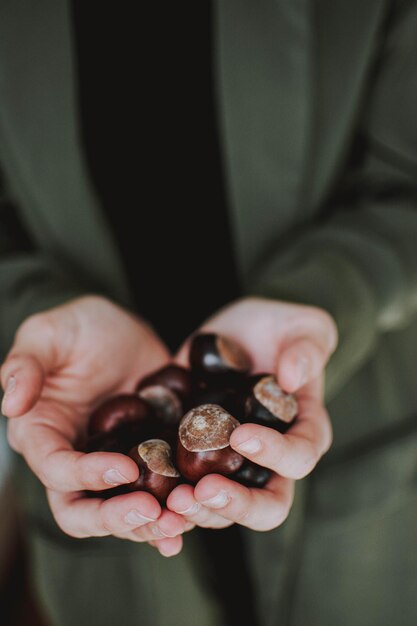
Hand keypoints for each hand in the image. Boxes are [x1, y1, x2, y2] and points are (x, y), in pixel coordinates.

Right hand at [1, 295, 188, 555]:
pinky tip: (193, 518)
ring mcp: (109, 464)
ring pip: (118, 512)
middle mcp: (73, 458)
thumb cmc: (78, 327)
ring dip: (147, 524)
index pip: (56, 469)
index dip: (87, 476)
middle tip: (152, 512)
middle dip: (115, 518)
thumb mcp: (48, 332)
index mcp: (42, 433)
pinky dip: (169, 512)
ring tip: (180, 521)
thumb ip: (26, 364)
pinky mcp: (143, 460)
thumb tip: (10, 404)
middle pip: (81, 510)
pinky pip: (153, 496)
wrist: (122, 329)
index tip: (127, 467)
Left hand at [167, 297, 336, 530]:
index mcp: (303, 432)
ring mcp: (231, 466)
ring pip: (223, 509)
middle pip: (266, 506)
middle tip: (202, 490)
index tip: (241, 436)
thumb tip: (293, 377)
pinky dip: (168, 502)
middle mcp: (270, 460)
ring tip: (171, 498)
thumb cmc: (278, 329)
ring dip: (198, 511)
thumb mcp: (303, 326)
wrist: (235, 334)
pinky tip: (146, 495)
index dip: (275, 455)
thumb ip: (308, 348)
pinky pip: (185, 492)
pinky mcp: (197, 460)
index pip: (299, 458)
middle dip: (236, 505)